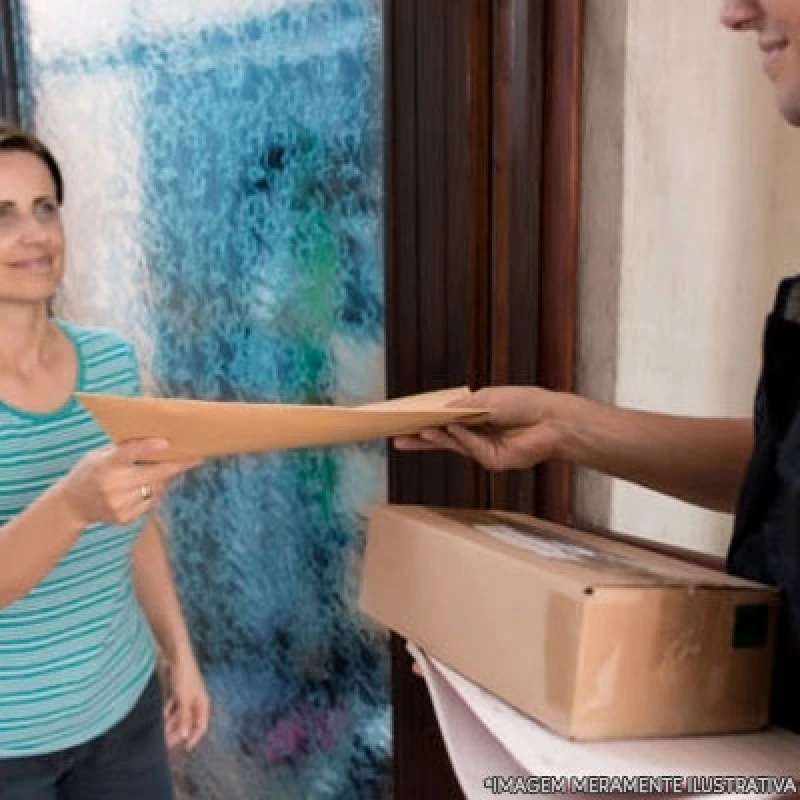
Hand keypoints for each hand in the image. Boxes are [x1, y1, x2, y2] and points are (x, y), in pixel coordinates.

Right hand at [58, 439, 203, 527]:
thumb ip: (124, 449)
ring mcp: (119, 504)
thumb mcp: (99, 455)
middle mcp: (112, 486)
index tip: (167, 442)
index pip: (128, 453)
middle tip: (197, 457)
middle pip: (153, 474)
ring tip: (160, 471)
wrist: (71, 505)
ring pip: (155, 489)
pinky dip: (153, 493)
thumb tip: (159, 439)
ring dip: (163, 479)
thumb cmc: (90, 471)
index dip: (147, 447)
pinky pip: (150, 502)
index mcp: (104, 465)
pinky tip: (143, 488)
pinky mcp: (125, 517)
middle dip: (177, 465)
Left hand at [161, 653, 210, 751]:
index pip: (201, 726)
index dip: (195, 737)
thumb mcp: (184, 699)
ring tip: (160, 733)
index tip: (185, 748)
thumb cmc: (184, 675)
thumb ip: (184, 718)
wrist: (176, 656)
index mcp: (202, 703)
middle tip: (166, 743)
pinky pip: (173, 708)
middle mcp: (195, 701)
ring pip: (179, 715)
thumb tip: (185, 735)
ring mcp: (186, 696)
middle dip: (178, 732)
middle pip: (188, 722)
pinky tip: (160, 718)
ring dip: (171, 724)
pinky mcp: (177, 692)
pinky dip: (167, 714)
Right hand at [393, 386, 577, 470]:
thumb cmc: (523, 403)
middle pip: (443, 437)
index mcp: (475, 415)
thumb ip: (462, 407)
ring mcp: (483, 448)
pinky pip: (468, 448)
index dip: (426, 420)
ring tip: (414, 433)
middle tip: (396, 438)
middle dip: (419, 438)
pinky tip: (449, 429)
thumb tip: (439, 413)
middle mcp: (477, 433)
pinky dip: (458, 438)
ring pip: (451, 445)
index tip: (405, 420)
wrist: (550, 420)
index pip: (445, 420)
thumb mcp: (486, 399)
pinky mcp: (490, 461)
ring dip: (433, 439)